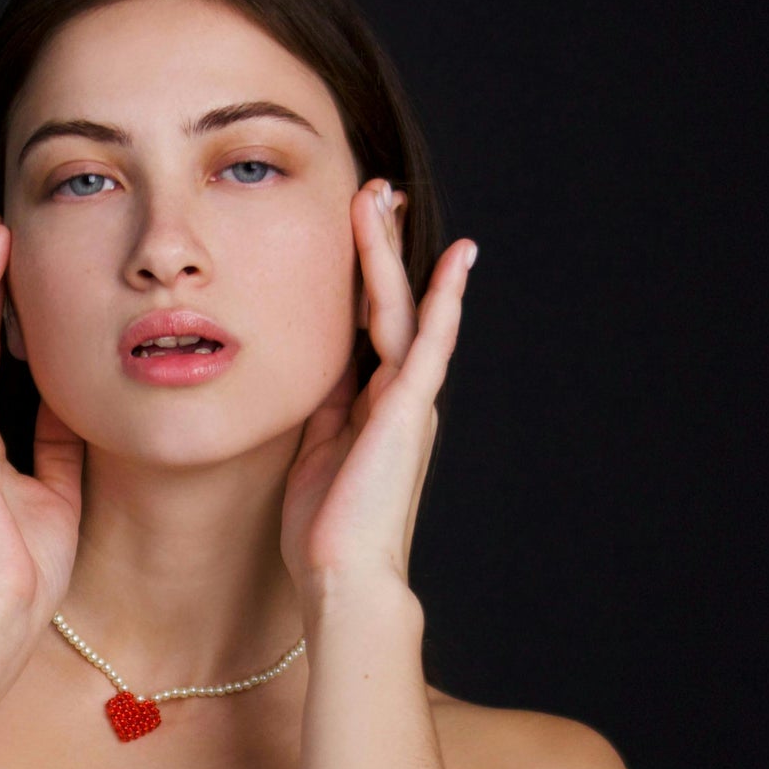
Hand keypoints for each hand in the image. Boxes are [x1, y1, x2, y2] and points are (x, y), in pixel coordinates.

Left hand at [279, 178, 474, 598]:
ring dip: (388, 252)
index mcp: (370, 408)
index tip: (351, 232)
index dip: (359, 278)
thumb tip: (313, 370)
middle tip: (373, 191)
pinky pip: (428, 342)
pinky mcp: (408, 410)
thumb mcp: (313, 454)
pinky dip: (442, 300)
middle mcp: (396, 398)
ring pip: (400, 309)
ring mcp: (406, 402)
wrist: (344, 578)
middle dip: (377, 246)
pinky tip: (456, 260)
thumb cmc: (324, 533)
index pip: (365, 327)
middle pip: (387, 304)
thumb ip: (320, 408)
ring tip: (381, 197)